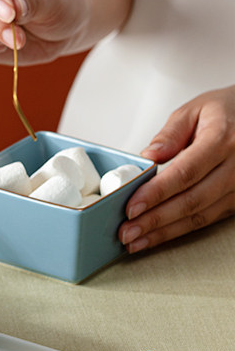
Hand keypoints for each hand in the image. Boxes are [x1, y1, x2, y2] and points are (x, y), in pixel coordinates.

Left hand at [120, 86, 234, 251]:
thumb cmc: (226, 112)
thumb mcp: (195, 110)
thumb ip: (170, 134)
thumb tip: (149, 157)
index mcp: (223, 140)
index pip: (185, 172)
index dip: (156, 193)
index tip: (131, 207)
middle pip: (192, 200)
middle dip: (155, 220)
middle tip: (126, 231)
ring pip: (200, 216)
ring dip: (165, 232)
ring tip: (134, 240)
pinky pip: (208, 219)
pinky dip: (179, 230)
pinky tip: (157, 236)